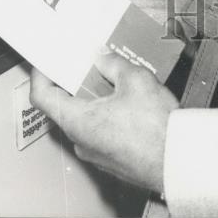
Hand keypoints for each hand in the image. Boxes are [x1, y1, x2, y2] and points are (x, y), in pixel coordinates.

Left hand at [30, 53, 177, 191]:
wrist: (177, 160)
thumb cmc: (155, 127)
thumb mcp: (135, 80)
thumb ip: (113, 64)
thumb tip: (101, 56)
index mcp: (78, 121)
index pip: (42, 97)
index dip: (41, 75)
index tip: (48, 61)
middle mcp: (81, 140)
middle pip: (65, 106)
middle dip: (77, 81)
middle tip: (88, 61)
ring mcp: (95, 153)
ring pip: (85, 118)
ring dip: (95, 96)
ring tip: (114, 77)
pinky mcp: (110, 158)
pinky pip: (99, 131)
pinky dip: (106, 112)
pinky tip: (126, 99)